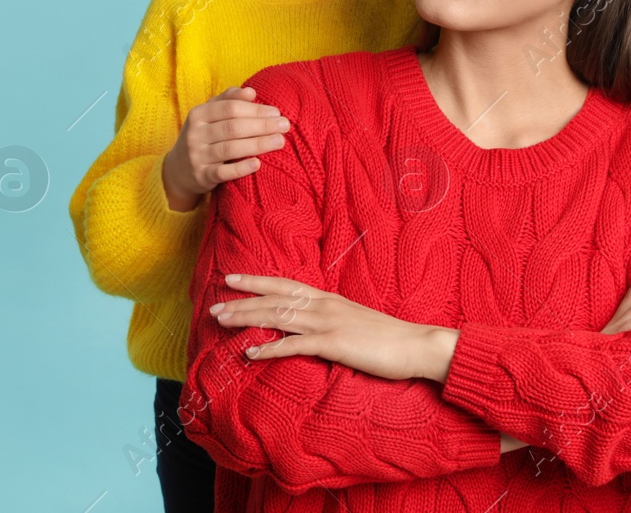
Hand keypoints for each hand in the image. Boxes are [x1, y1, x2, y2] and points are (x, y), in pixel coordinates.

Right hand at [161, 87, 288, 211]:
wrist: (178, 170)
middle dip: (262, 126)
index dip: (255, 109)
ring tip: (280, 142)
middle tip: (285, 126)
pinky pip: (223, 172)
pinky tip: (258, 164)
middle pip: (233, 127)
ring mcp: (197, 156)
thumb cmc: (203, 136)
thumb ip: (228, 100)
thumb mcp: (208, 115)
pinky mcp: (201, 176)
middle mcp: (195, 134)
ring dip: (258, 144)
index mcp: (199, 114)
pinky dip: (241, 168)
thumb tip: (251, 92)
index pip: (230, 108)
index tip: (276, 112)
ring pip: (230, 149)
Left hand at [210, 274, 441, 380]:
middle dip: (242, 301)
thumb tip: (309, 323)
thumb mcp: (353, 320)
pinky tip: (251, 351)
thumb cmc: (387, 337)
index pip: (284, 285)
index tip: (231, 279)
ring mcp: (327, 323)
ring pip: (278, 316)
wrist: (416, 345)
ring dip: (247, 318)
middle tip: (213, 305)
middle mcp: (323, 305)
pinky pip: (294, 344)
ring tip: (222, 322)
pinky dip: (270, 347)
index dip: (256, 281)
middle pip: (274, 298)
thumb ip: (330, 319)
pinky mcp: (333, 343)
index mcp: (327, 298)